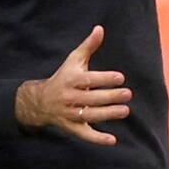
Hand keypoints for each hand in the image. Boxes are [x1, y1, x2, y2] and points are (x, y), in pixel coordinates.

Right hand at [15, 26, 131, 144]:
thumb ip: (88, 46)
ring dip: (108, 114)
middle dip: (110, 97)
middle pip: (91, 98)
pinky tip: (112, 140)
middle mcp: (69, 98)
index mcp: (70, 80)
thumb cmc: (63, 77)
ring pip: (90, 116)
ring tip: (125, 111)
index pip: (88, 80)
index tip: (120, 77)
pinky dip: (98, 139)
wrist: (41, 101)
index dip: (104, 79)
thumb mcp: (73, 60)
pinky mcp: (72, 128)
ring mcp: (70, 114)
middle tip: (128, 94)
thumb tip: (100, 28)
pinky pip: (85, 135)